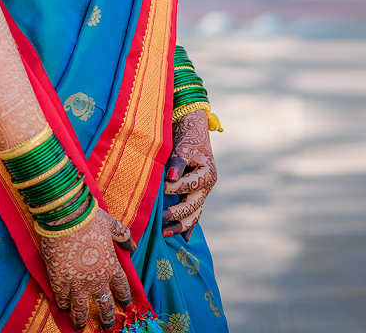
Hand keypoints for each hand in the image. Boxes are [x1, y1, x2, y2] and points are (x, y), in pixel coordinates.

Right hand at [39, 207, 134, 329]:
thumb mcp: (111, 224)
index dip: (124, 298)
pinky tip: (63, 309)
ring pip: (81, 309)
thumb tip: (132, 245)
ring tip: (80, 327)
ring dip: (81, 319)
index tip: (126, 305)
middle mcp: (97, 279)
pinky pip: (62, 299)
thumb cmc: (90, 217)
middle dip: (107, 317)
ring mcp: (77, 282)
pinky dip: (63, 305)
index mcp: (112, 266)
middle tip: (108, 326)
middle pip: (105, 305)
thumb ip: (123, 235)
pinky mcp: (59, 280)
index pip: (122, 288)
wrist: (65, 216)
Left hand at [162, 109, 216, 240]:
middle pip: (192, 205)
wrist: (193, 128)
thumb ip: (178, 160)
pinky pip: (194, 213)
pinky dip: (188, 225)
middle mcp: (207, 186)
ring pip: (194, 213)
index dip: (173, 188)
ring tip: (164, 233)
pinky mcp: (196, 194)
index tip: (159, 187)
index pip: (188, 186)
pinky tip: (183, 237)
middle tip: (158, 218)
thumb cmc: (188, 135)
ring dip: (180, 224)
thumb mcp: (184, 144)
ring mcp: (203, 192)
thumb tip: (171, 176)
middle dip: (175, 213)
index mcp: (207, 174)